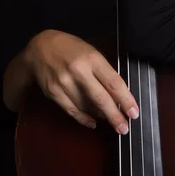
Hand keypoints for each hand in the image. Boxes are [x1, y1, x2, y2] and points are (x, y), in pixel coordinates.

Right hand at [20, 30, 138, 133]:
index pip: (113, 82)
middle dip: (114, 116)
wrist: (40, 47)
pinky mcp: (53, 92)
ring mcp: (64, 82)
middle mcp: (78, 70)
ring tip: (110, 119)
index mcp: (92, 58)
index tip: (134, 112)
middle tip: (124, 128)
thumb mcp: (91, 52)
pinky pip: (71, 110)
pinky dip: (83, 118)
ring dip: (100, 116)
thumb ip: (103, 72)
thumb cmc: (71, 49)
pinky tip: (92, 122)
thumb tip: (116, 96)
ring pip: (86, 107)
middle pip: (101, 98)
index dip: (125, 99)